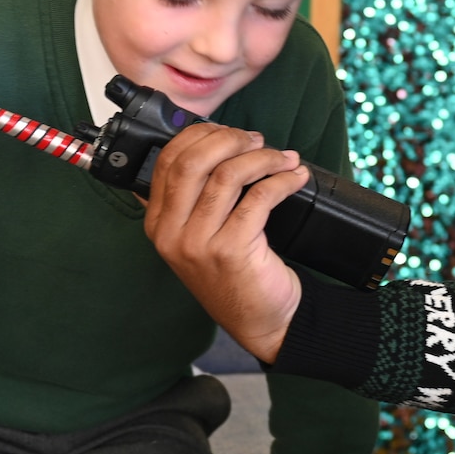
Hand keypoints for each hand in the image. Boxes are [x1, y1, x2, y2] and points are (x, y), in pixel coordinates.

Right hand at [144, 124, 309, 361]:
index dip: (201, 136)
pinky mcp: (231, 250)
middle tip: (258, 140)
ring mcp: (198, 243)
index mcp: (158, 224)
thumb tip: (220, 143)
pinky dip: (282, 180)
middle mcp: (170, 233)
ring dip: (263, 158)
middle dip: (230, 140)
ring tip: (284, 158)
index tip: (231, 133)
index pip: (168, 161)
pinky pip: (258, 197)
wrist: (262, 320)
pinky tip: (296, 177)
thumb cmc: (236, 273)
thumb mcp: (202, 236)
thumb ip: (198, 197)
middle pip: (192, 162)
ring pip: (227, 176)